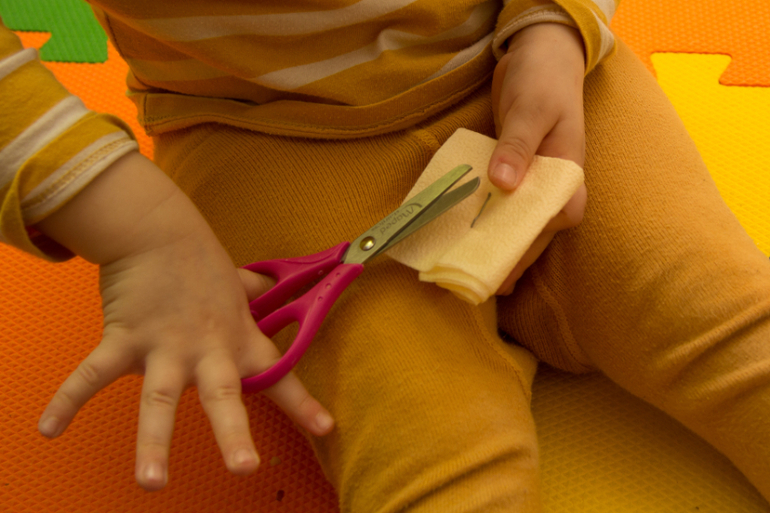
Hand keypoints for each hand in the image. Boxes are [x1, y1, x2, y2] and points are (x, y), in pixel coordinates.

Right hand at [35, 152, 333, 489]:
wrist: (159, 230)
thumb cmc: (202, 264)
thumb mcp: (240, 285)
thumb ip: (260, 297)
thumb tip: (285, 288)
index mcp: (239, 341)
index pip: (278, 375)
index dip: (302, 403)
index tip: (325, 428)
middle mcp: (207, 349)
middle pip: (222, 395)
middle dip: (232, 432)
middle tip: (244, 467)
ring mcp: (165, 346)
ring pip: (159, 398)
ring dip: (154, 441)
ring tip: (151, 481)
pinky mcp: (125, 338)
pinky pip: (93, 374)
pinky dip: (69, 399)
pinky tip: (49, 428)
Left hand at [488, 23, 588, 293]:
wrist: (538, 57)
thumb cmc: (543, 82)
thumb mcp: (531, 110)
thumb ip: (518, 146)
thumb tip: (503, 184)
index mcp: (568, 175)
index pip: (553, 221)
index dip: (529, 246)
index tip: (503, 266)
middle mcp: (554, 186)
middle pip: (534, 231)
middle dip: (510, 257)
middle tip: (480, 284)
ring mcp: (535, 183)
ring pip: (517, 222)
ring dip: (496, 244)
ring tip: (470, 270)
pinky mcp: (516, 177)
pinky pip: (503, 205)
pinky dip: (486, 219)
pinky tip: (465, 235)